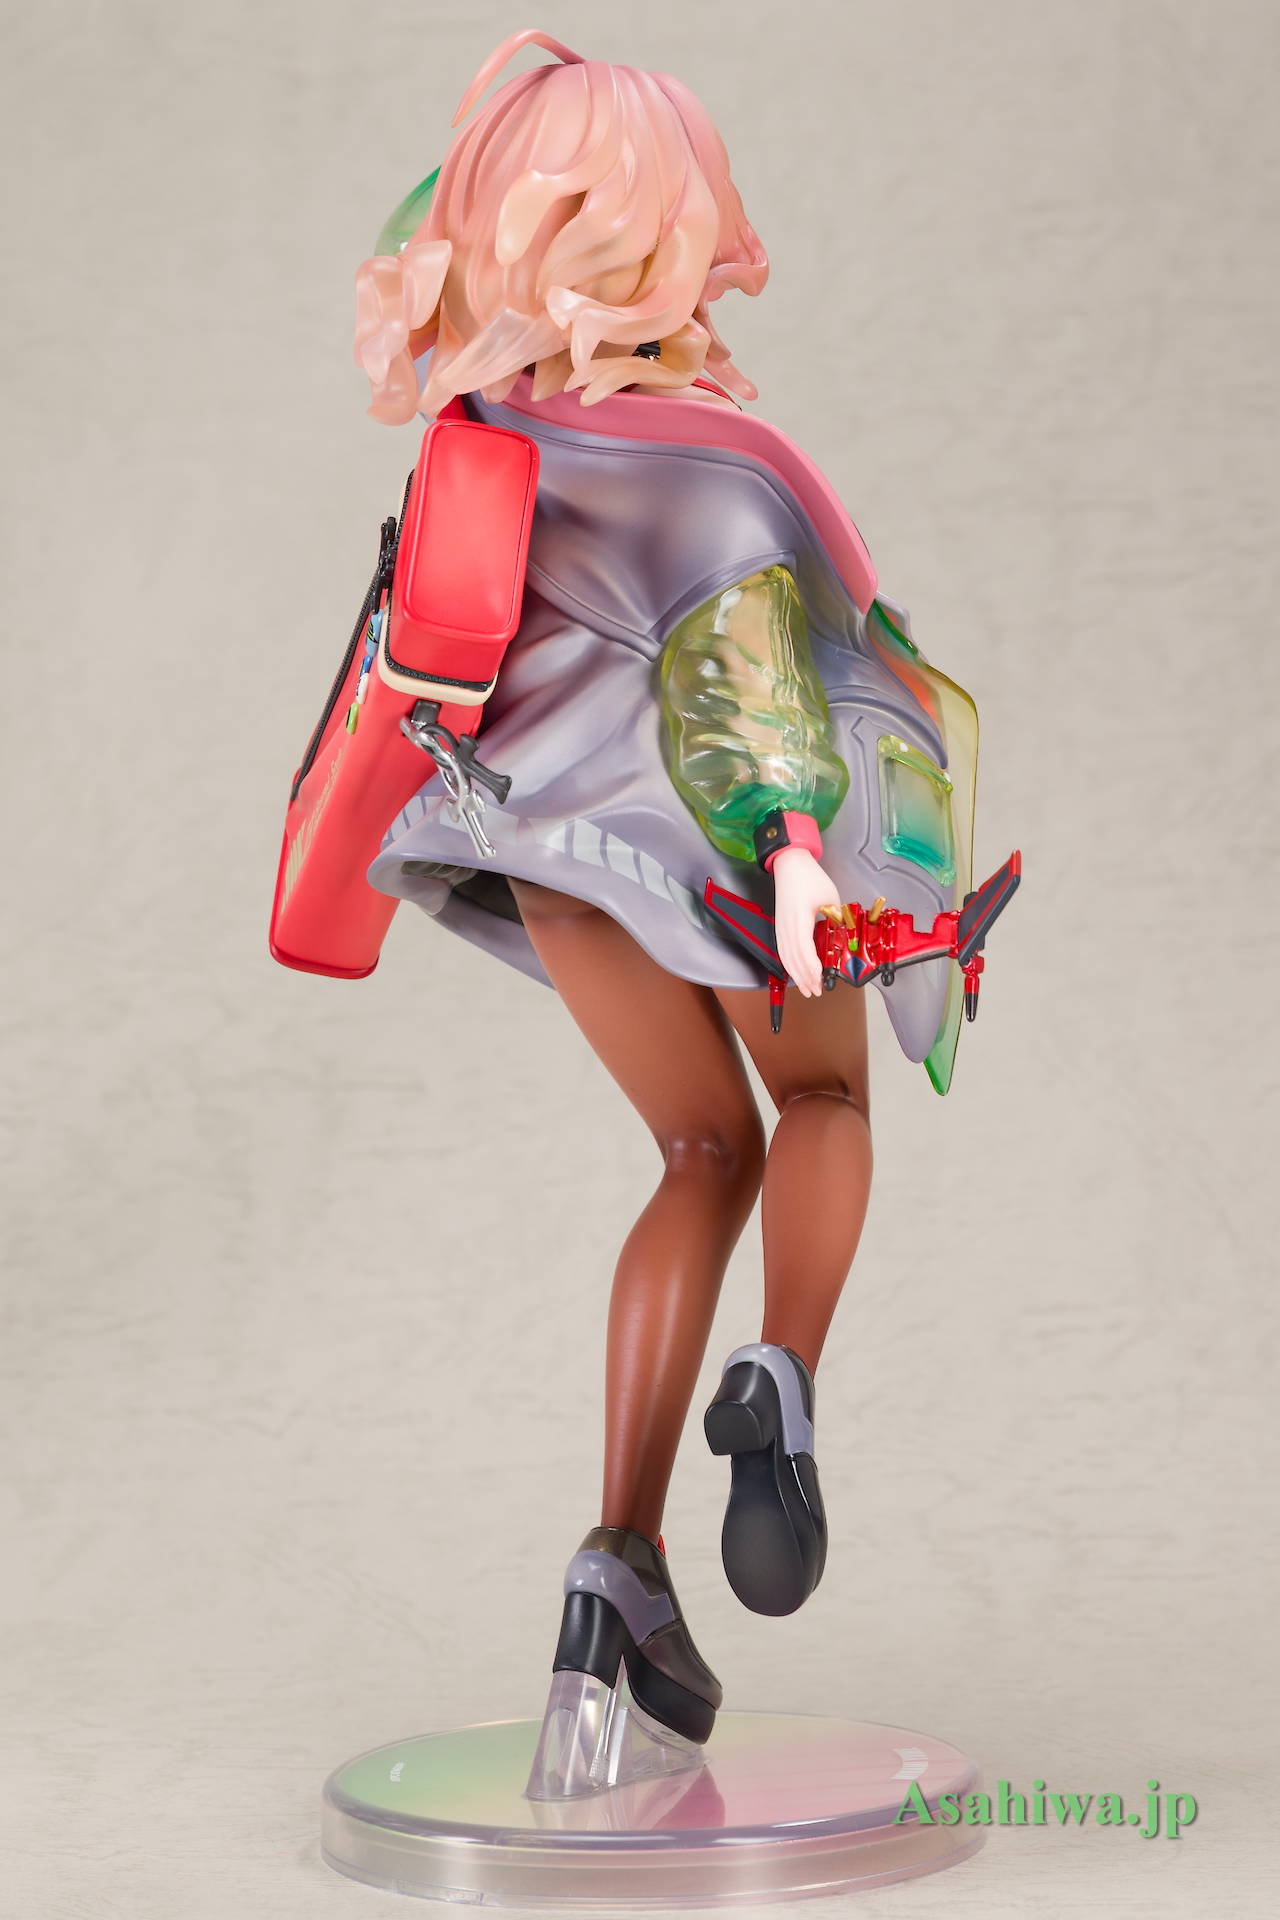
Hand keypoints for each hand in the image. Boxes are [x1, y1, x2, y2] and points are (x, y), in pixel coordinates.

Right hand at [770, 846, 839, 996]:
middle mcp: (786, 925)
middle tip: (816, 991)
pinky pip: (783, 950)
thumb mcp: (829, 897)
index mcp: (799, 918)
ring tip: (806, 988)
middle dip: (804, 977)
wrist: (790, 864)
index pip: (803, 948)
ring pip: (786, 956)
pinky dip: (789, 964)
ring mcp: (781, 927)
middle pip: (793, 957)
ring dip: (796, 974)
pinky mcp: (780, 926)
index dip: (810, 967)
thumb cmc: (809, 878)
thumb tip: (842, 937)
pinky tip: (795, 972)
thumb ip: (834, 919)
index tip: (819, 979)